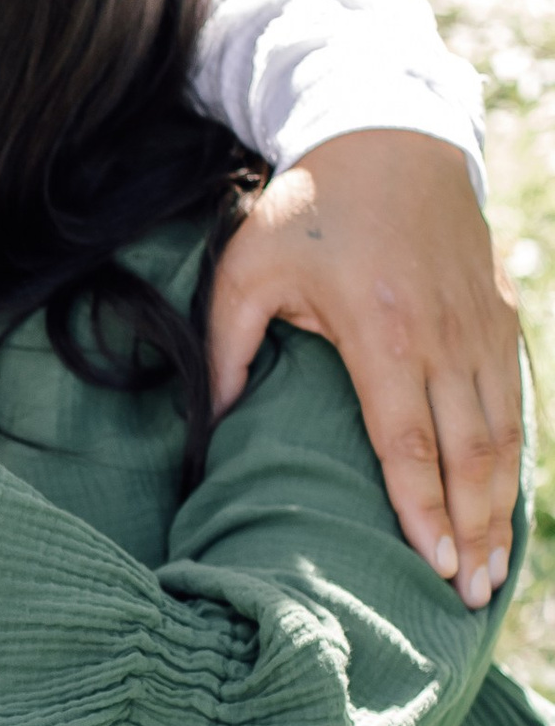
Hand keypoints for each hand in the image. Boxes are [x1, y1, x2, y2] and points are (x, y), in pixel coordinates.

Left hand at [209, 131, 521, 607]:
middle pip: (469, 452)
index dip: (422, 507)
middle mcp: (443, 333)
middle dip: (473, 529)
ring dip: (501, 505)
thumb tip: (209, 425)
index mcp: (380, 327)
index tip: (430, 563)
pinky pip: (515, 400)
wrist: (391, 132)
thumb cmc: (309, 204)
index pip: (408, 439)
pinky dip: (516, 458)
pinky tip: (504, 504)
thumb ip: (226, 349)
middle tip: (469, 594)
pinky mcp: (500, 315)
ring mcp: (480, 325)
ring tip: (491, 569)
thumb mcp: (247, 266)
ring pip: (503, 432)